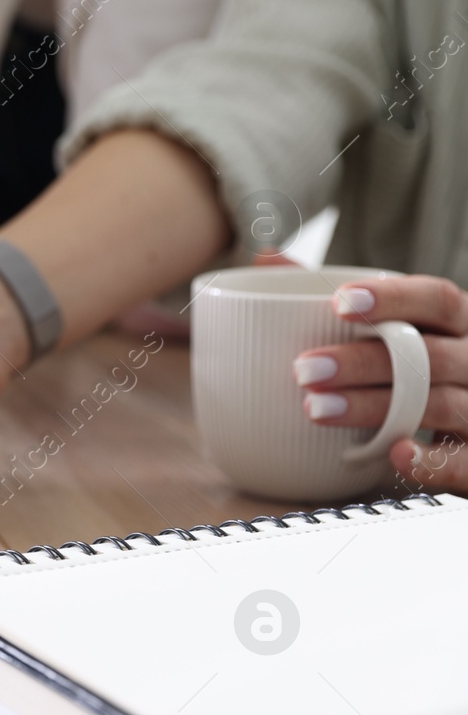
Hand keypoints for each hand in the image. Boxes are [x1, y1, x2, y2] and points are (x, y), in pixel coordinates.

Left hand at [294, 275, 467, 489]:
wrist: (461, 421)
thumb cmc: (408, 358)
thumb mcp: (382, 323)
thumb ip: (324, 289)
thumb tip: (266, 252)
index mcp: (456, 321)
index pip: (436, 299)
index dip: (392, 298)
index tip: (338, 302)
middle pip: (429, 355)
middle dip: (363, 362)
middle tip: (303, 369)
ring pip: (440, 404)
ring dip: (376, 407)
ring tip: (316, 408)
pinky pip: (464, 460)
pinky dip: (434, 461)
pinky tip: (396, 455)